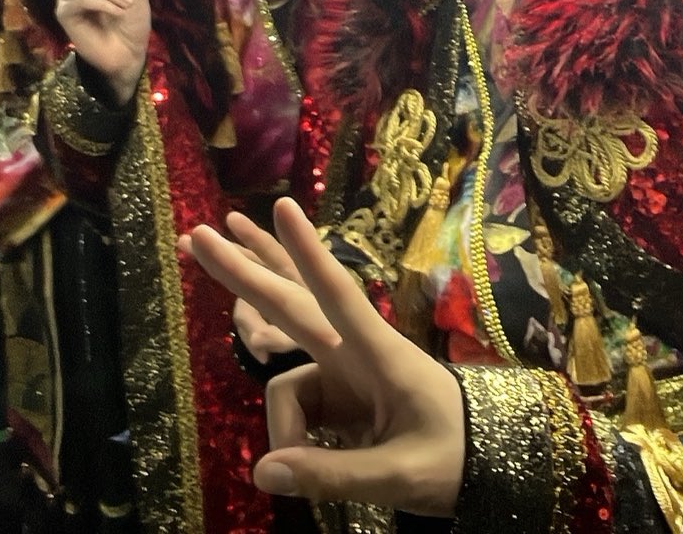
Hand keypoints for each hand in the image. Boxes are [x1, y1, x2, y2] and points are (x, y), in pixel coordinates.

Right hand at [185, 199, 463, 513]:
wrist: (485, 462)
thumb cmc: (455, 456)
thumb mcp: (400, 475)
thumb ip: (332, 475)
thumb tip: (262, 471)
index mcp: (380, 356)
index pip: (338, 296)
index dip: (308, 253)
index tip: (284, 207)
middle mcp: (355, 356)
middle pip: (290, 308)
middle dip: (244, 274)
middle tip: (197, 236)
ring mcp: (344, 376)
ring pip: (284, 385)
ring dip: (282, 429)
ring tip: (283, 458)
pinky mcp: (338, 399)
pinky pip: (295, 411)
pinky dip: (289, 438)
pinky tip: (291, 468)